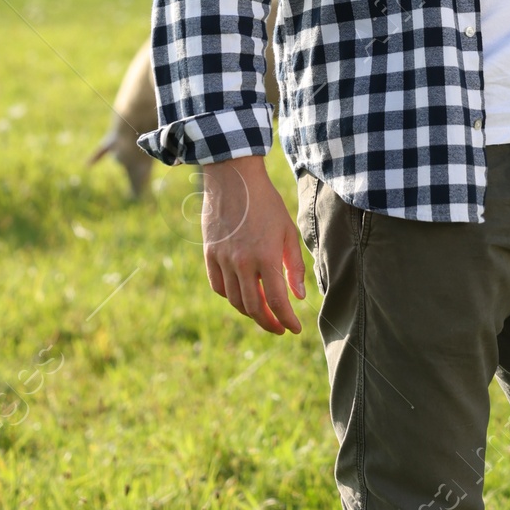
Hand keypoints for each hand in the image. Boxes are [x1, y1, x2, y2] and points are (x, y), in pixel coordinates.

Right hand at [200, 155, 305, 333]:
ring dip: (251, 313)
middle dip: (269, 323)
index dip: (287, 321)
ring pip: (235, 301)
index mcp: (267, 257)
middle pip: (254, 308)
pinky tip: (242, 296)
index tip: (295, 329)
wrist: (234, 180)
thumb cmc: (267, 204)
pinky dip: (231, 297)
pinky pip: (218, 286)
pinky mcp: (209, 254)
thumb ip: (295, 266)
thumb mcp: (288, 232)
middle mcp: (243, 263)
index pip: (278, 302)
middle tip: (280, 328)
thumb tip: (299, 297)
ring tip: (263, 314)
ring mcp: (223, 260)